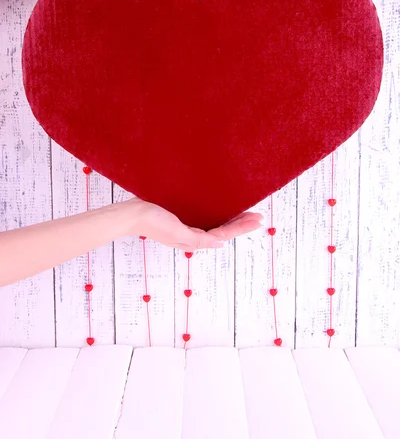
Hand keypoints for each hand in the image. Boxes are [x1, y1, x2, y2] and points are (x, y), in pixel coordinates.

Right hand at [124, 197, 262, 250]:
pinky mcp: (182, 211)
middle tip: (259, 215)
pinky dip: (217, 210)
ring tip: (246, 211)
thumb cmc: (153, 223)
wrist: (132, 213)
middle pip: (223, 227)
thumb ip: (198, 240)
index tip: (257, 219)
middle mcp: (193, 231)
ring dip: (231, 217)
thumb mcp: (177, 233)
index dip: (241, 227)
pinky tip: (223, 206)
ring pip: (216, 220)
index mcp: (193, 238)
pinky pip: (204, 212)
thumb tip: (220, 244)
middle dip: (241, 222)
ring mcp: (187, 221)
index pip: (224, 233)